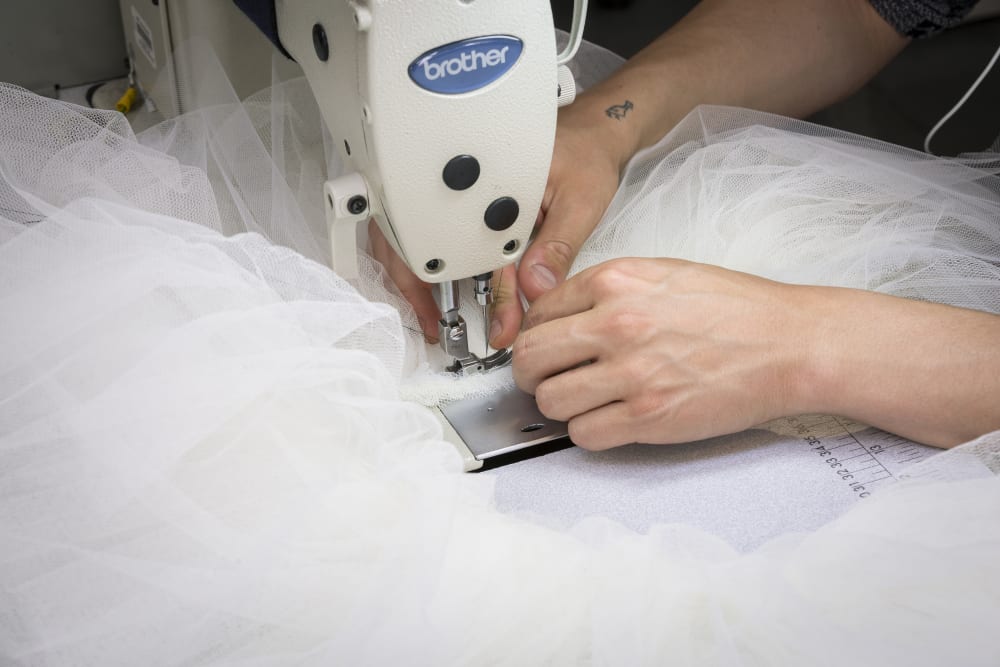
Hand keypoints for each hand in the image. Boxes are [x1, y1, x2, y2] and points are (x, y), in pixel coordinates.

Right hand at [369, 98, 630, 348]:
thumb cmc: (586, 155)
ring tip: (427, 312)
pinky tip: (437, 284)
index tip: (501, 330)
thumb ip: (559, 244)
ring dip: (415, 272)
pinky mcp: (465, 198)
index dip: (493, 297)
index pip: (484, 250)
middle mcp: (467, 182)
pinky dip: (428, 258)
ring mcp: (460, 189)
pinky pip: (434, 228)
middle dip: (421, 287)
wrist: (590, 128)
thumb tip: (536, 287)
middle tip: (436, 327)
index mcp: (493, 180)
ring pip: (418, 232)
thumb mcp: (582, 200)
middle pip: (427, 237)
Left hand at [512, 258, 808, 448]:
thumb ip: (608, 290)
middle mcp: (617, 324)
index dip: (536, 332)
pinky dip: (588, 431)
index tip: (544, 345)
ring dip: (559, 404)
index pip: (539, 311)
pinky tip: (607, 419)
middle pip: (530, 356)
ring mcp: (632, 373)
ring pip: (550, 400)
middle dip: (531, 371)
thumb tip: (561, 313)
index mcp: (616, 281)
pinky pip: (584, 434)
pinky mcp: (650, 417)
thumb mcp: (664, 273)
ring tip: (582, 400)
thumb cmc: (736, 309)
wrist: (789, 343)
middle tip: (546, 377)